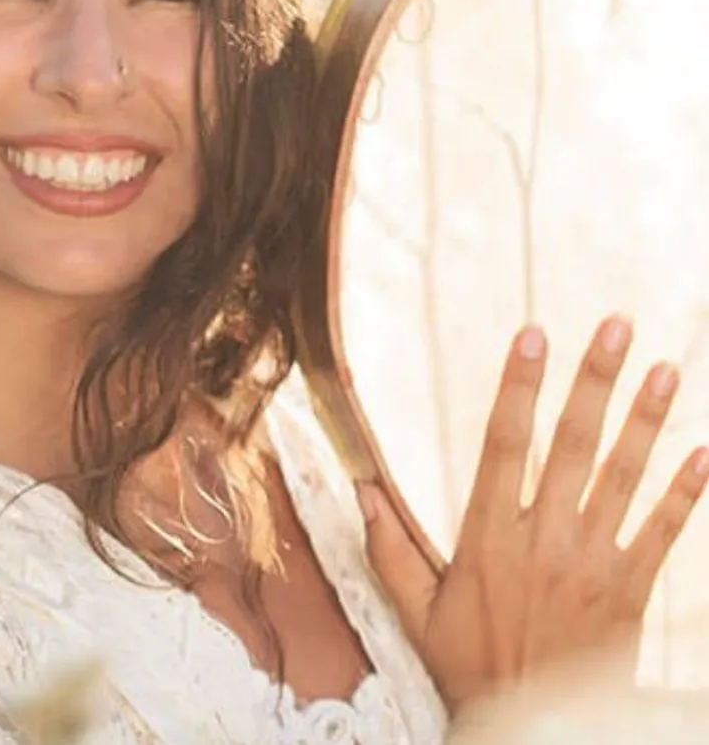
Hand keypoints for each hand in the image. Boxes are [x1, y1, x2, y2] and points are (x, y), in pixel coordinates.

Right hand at [357, 316, 708, 711]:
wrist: (535, 730)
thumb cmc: (471, 664)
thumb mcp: (416, 610)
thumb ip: (388, 547)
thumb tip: (359, 489)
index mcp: (490, 538)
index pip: (505, 445)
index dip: (520, 388)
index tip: (532, 337)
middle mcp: (546, 541)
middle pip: (574, 447)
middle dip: (595, 382)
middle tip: (617, 328)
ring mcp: (595, 565)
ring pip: (625, 479)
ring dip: (647, 421)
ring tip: (666, 370)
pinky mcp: (631, 592)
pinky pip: (663, 534)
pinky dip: (684, 494)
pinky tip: (703, 454)